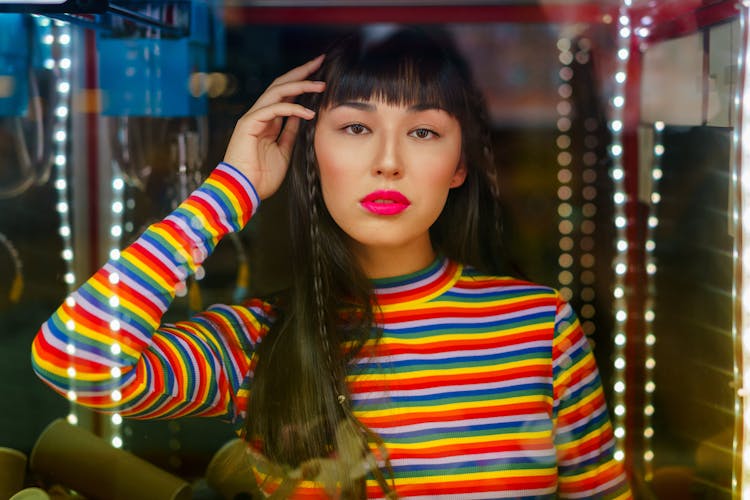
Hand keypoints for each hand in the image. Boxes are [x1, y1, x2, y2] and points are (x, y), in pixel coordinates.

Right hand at [223, 55, 325, 199]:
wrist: (243, 191)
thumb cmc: (261, 176)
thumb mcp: (284, 151)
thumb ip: (291, 132)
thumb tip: (303, 115)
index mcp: (267, 121)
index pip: (286, 94)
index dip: (302, 82)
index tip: (320, 74)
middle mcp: (259, 115)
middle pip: (281, 85)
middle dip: (301, 73)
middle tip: (320, 62)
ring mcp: (252, 117)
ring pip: (277, 92)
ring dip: (300, 86)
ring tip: (320, 84)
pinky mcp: (248, 124)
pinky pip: (273, 110)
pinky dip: (292, 109)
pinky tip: (308, 112)